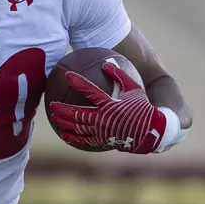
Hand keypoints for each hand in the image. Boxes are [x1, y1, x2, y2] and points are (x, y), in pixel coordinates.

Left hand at [48, 60, 186, 153]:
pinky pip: (85, 139)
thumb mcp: (135, 89)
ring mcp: (102, 131)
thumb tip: (107, 63)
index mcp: (110, 105)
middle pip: (78, 114)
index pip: (91, 91)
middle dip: (63, 109)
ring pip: (78, 127)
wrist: (152, 132)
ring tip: (54, 118)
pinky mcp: (102, 140)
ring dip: (65, 122)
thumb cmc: (144, 108)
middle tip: (53, 105)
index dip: (78, 82)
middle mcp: (103, 119)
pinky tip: (65, 135)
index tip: (67, 75)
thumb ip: (120, 76)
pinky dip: (74, 137)